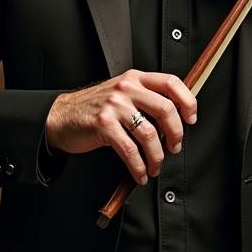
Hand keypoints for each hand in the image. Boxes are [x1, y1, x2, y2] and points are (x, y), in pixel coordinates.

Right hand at [45, 70, 197, 185]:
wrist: (60, 116)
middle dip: (176, 134)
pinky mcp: (104, 125)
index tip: (191, 119)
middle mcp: (127, 88)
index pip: (171, 82)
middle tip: (174, 148)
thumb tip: (175, 122)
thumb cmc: (95, 108)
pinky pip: (130, 150)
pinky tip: (140, 173)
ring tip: (154, 166)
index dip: (187, 101)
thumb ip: (145, 99)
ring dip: (157, 156)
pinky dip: (139, 166)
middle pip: (166, 109)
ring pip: (149, 133)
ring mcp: (114, 105)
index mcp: (135, 78)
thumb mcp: (121, 93)